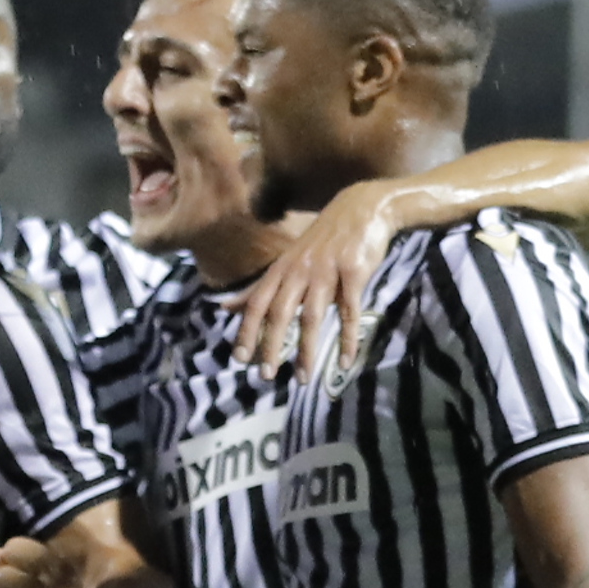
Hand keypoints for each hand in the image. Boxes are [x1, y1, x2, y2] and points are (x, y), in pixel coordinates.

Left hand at [233, 178, 408, 385]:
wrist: (362, 209)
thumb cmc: (322, 241)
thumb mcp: (286, 262)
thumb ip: (259, 288)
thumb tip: (226, 307)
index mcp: (282, 270)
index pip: (257, 303)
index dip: (247, 330)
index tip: (239, 359)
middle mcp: (299, 271)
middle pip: (279, 312)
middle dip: (270, 345)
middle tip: (265, 375)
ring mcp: (326, 272)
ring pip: (311, 316)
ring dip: (306, 350)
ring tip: (302, 377)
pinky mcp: (353, 273)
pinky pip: (348, 312)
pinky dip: (347, 339)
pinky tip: (346, 361)